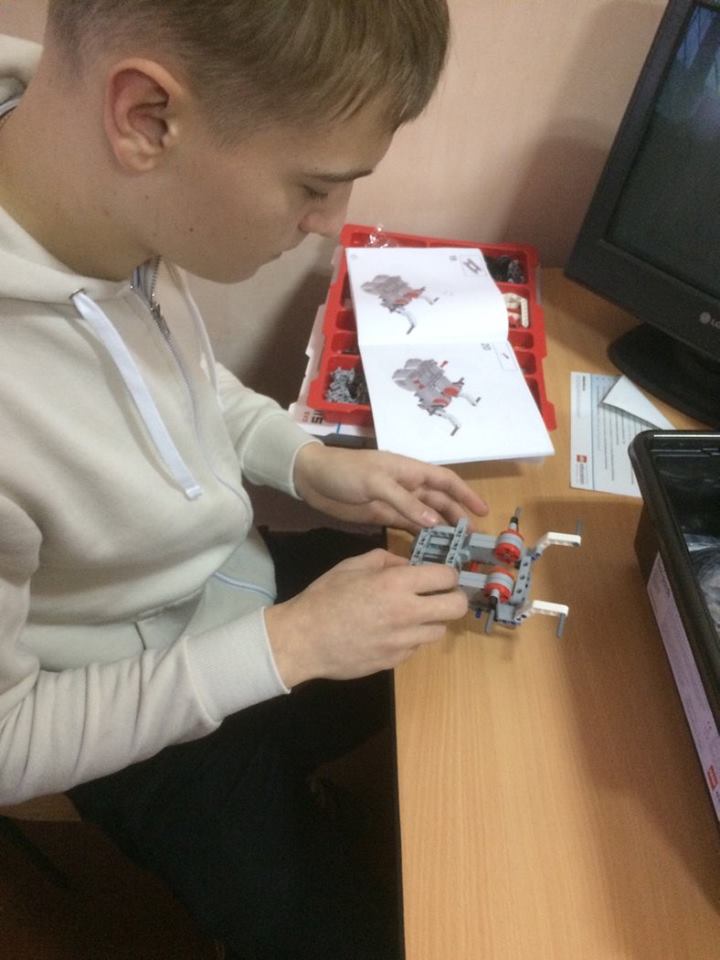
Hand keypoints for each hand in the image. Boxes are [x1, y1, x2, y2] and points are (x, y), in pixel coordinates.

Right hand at [264, 548, 467, 686]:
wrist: (303, 639)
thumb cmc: (325, 597)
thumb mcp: (352, 566)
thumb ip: (386, 560)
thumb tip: (409, 564)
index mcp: (396, 584)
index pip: (446, 576)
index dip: (448, 573)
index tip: (441, 574)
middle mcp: (407, 613)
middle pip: (456, 607)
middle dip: (453, 598)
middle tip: (440, 595)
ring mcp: (403, 641)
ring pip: (439, 629)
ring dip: (431, 620)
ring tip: (411, 614)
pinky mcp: (396, 661)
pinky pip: (416, 646)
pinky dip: (411, 637)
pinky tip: (390, 632)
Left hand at [293, 444, 487, 531]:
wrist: (312, 478)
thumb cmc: (345, 471)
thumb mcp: (375, 482)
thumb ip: (404, 502)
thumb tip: (435, 521)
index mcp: (410, 470)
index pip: (445, 481)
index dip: (465, 494)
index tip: (482, 512)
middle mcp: (408, 485)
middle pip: (440, 501)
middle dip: (457, 516)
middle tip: (470, 538)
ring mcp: (396, 501)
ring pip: (427, 515)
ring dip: (441, 528)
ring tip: (455, 547)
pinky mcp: (383, 515)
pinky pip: (409, 526)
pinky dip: (421, 536)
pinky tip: (429, 550)